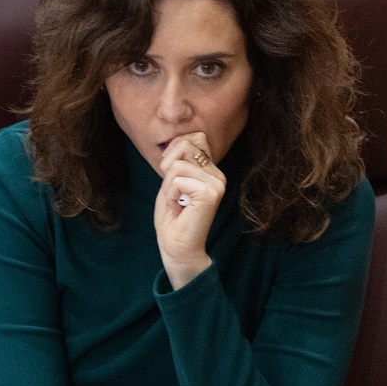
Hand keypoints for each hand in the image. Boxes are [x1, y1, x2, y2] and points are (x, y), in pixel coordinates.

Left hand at [154, 133, 223, 288]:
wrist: (177, 248)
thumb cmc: (172, 217)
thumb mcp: (171, 180)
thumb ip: (178, 159)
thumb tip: (177, 141)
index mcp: (211, 170)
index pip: (195, 137)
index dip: (174, 151)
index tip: (171, 176)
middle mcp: (218, 175)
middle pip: (185, 145)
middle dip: (168, 168)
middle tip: (173, 192)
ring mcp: (216, 184)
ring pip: (177, 165)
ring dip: (168, 186)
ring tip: (177, 202)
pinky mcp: (210, 193)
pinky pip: (177, 180)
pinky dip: (170, 194)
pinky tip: (179, 208)